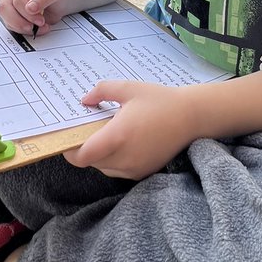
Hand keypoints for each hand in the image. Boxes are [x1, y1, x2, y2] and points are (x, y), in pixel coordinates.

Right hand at [0, 0, 70, 35]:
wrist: (62, 1)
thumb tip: (29, 8)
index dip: (27, 12)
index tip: (41, 20)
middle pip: (4, 8)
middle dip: (19, 22)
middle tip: (34, 28)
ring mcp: (11, 4)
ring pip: (6, 18)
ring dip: (22, 28)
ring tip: (40, 28)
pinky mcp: (13, 15)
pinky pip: (12, 26)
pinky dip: (24, 31)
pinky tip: (37, 29)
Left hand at [64, 81, 196, 179]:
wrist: (192, 117)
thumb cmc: (160, 100)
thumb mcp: (129, 88)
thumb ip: (102, 90)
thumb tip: (84, 100)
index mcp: (117, 136)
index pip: (82, 156)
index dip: (70, 150)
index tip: (69, 138)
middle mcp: (124, 158)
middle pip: (91, 162)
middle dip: (85, 149)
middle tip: (88, 131)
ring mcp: (134, 168)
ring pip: (104, 168)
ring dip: (100, 155)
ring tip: (108, 135)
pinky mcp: (143, 173)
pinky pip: (119, 170)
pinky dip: (114, 160)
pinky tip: (123, 143)